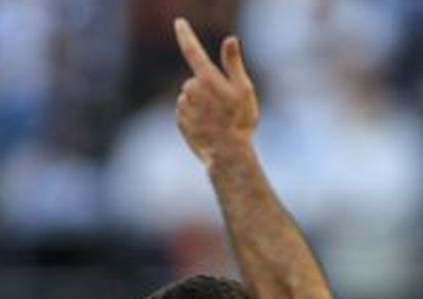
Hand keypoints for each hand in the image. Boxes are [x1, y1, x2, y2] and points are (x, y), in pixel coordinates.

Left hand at [173, 18, 258, 165]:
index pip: (193, 51)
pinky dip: (195, 115)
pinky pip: (186, 111)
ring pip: (190, 96)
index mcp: (207, 79)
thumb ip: (234, 63)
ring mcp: (184, 106)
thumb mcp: (244, 89)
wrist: (228, 153)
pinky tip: (208, 126)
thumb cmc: (240, 121)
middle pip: (196, 79)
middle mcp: (191, 90)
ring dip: (201, 102)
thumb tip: (230, 39)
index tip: (179, 22)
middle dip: (206, 86)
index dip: (186, 35)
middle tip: (224, 105)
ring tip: (217, 118)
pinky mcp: (180, 121)